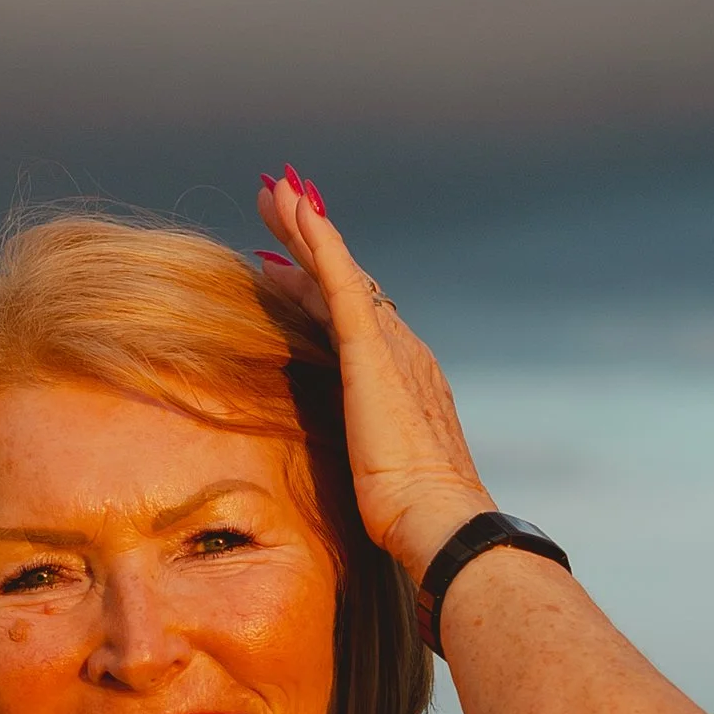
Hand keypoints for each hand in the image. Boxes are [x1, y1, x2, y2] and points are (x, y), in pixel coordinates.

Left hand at [255, 165, 493, 584]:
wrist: (439, 522)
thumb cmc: (413, 522)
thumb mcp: (381, 481)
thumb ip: (367, 462)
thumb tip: (358, 480)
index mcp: (403, 381)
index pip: (353, 322)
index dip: (319, 289)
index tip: (285, 268)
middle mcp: (402, 351)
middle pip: (346, 284)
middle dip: (308, 244)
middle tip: (276, 205)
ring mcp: (389, 346)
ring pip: (339, 271)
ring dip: (305, 229)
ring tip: (274, 191)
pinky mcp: (371, 350)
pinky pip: (340, 279)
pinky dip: (318, 241)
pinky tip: (295, 210)